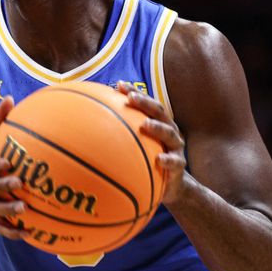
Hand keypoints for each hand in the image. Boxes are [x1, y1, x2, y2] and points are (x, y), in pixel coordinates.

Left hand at [118, 81, 187, 203]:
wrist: (172, 185)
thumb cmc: (150, 159)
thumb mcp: (138, 145)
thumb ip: (122, 133)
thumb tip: (92, 122)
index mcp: (158, 123)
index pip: (146, 103)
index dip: (134, 92)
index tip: (119, 85)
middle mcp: (169, 130)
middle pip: (159, 112)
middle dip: (145, 102)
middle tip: (131, 97)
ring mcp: (175, 147)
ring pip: (169, 133)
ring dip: (157, 127)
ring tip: (145, 124)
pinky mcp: (179, 165)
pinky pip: (175, 162)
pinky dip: (168, 160)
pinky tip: (159, 160)